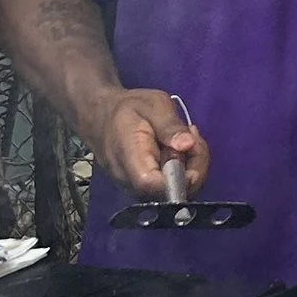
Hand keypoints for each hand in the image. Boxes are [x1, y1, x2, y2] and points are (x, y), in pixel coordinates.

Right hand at [88, 88, 209, 196]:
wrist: (101, 117)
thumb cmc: (127, 109)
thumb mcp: (153, 104)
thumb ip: (169, 125)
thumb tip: (187, 145)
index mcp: (130, 159)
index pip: (155, 185)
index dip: (182, 176)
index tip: (192, 148)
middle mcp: (131, 183)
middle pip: (172, 192)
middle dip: (194, 165)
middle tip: (191, 133)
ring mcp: (137, 190)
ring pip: (176, 192)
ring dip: (191, 165)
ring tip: (183, 137)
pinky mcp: (145, 190)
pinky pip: (171, 187)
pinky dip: (184, 169)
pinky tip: (178, 148)